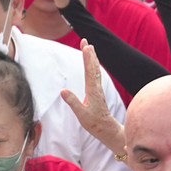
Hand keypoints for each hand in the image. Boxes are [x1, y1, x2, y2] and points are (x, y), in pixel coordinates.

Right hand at [61, 44, 125, 159]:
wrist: (107, 129)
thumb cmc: (94, 123)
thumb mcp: (81, 115)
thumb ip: (73, 102)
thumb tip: (63, 91)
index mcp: (92, 91)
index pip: (89, 71)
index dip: (87, 58)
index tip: (85, 46)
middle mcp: (96, 87)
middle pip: (93, 66)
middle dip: (89, 53)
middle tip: (85, 40)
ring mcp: (98, 89)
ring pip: (95, 69)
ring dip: (92, 57)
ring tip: (89, 47)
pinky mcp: (97, 91)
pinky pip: (95, 74)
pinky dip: (93, 66)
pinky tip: (92, 63)